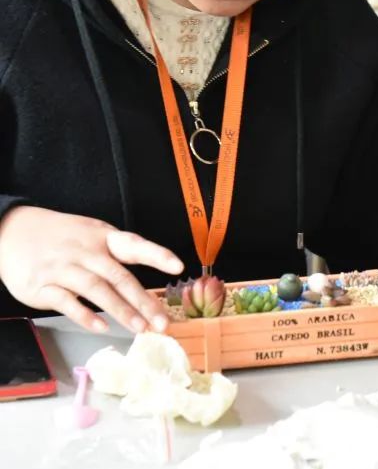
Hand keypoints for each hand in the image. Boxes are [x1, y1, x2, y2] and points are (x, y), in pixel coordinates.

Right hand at [0, 206, 182, 333]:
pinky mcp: (43, 287)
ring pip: (97, 290)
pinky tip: (101, 328)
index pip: (135, 245)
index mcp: (104, 237)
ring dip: (121, 311)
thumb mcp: (93, 235)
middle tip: (163, 322)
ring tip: (140, 329)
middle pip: (120, 277)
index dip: (157, 255)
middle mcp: (86, 252)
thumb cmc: (64, 237)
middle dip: (144, 301)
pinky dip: (85, 316)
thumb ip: (117, 255)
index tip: (178, 267)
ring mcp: (64, 268)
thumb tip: (145, 285)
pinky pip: (67, 303)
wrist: (14, 231)